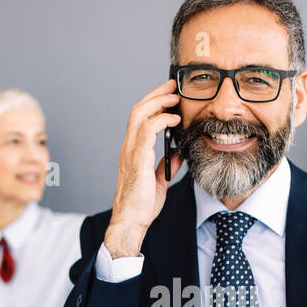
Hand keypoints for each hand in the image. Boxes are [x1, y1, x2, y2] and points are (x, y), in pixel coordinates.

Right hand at [104, 80, 183, 258]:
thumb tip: (178, 154)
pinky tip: (173, 120)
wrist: (131, 221)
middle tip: (173, 85)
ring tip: (175, 96)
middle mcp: (128, 147)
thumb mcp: (158, 181)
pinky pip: (147, 132)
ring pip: (140, 115)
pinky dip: (161, 121)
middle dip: (156, 93)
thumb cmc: (140, 205)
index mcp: (133, 150)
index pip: (140, 118)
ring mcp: (131, 152)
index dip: (153, 102)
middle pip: (138, 109)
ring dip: (159, 102)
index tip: (169, 93)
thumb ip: (166, 165)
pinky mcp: (137, 160)